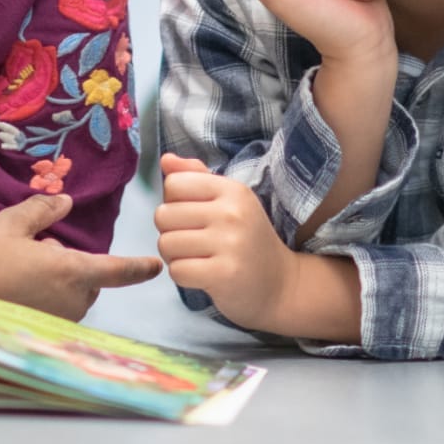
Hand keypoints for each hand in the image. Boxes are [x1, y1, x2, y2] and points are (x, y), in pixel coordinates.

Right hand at [0, 193, 160, 320]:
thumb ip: (43, 210)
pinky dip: (45, 299)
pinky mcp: (42, 333)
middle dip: (73, 266)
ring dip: (59, 282)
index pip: (116, 270)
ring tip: (21, 270)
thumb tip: (65, 201)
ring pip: (72, 297)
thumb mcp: (11, 223)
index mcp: (70, 271)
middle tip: (37, 251)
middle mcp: (71, 300)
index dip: (138, 268)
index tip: (157, 267)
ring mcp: (57, 321)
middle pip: (89, 281)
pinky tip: (15, 290)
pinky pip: (56, 312)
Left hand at [153, 153, 293, 332]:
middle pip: (163, 215)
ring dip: (175, 256)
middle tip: (192, 242)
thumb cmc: (246, 238)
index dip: (173, 203)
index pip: (173, 184)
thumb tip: (165, 160)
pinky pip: (177, 271)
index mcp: (232, 190)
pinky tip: (201, 275)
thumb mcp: (229, 200)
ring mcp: (230, 244)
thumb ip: (195, 177)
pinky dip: (183, 276)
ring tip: (196, 258)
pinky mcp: (225, 274)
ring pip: (166, 244)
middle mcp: (232, 213)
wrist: (280, 284)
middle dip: (169, 232)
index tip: (191, 217)